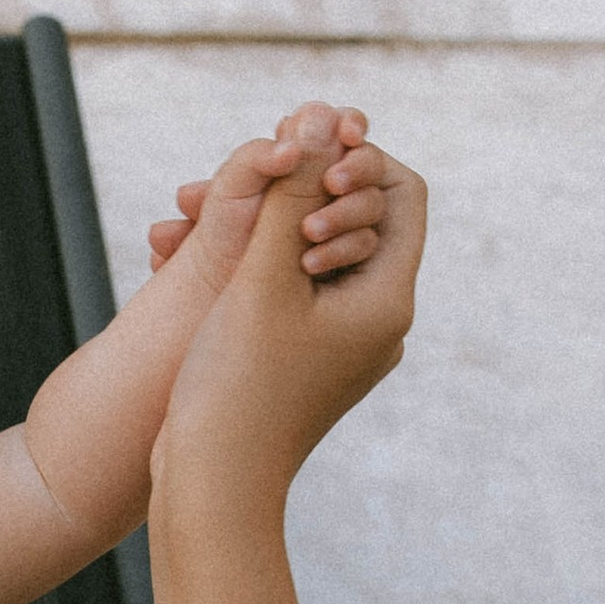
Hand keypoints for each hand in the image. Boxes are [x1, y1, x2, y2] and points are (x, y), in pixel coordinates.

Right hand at [155, 132, 425, 505]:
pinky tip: (200, 258)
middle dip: (308, 189)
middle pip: (366, 217)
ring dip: (275, 224)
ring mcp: (348, 343)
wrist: (214, 485)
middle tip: (252, 195)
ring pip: (323, 252)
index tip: (299, 168)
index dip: (354, 162)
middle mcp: (381, 321)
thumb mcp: (263, 276)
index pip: (403, 193)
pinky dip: (262, 264)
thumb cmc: (239, 386)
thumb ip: (291, 193)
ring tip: (206, 218)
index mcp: (389, 300)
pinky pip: (299, 288)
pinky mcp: (311, 358)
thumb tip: (321, 118)